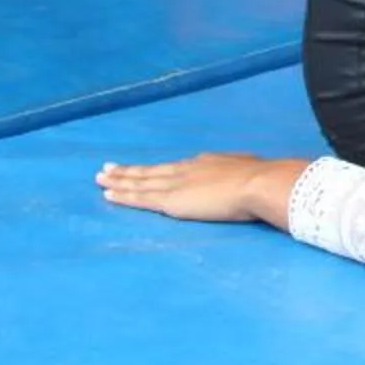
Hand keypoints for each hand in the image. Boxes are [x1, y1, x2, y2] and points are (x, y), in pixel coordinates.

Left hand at [95, 152, 285, 223]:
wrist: (258, 183)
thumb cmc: (262, 180)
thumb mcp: (250, 173)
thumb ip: (242, 178)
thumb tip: (251, 181)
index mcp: (207, 163)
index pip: (175, 168)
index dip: (157, 168)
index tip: (144, 168)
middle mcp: (187, 169)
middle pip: (152, 170)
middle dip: (130, 170)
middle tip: (108, 168)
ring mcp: (177, 183)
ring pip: (141, 181)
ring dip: (120, 180)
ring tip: (101, 178)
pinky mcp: (170, 200)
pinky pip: (140, 198)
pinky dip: (123, 195)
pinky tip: (108, 194)